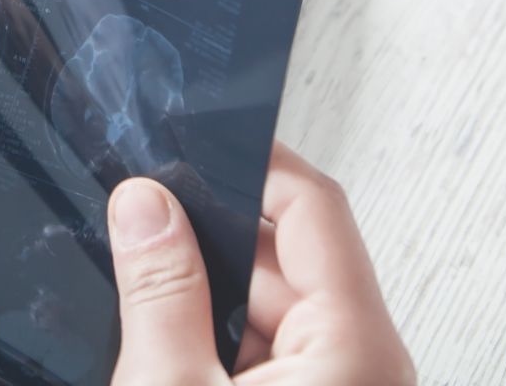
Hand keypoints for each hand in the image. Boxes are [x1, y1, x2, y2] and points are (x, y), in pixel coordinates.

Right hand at [107, 144, 413, 385]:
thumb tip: (146, 206)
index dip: (254, 163)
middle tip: (139, 229)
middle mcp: (365, 369)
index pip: (316, 208)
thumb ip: (161, 290)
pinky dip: (215, 349)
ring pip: (270, 311)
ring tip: (149, 324)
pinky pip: (267, 358)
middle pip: (287, 258)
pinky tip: (167, 362)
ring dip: (207, 305)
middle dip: (208, 242)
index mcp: (357, 350)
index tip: (193, 143)